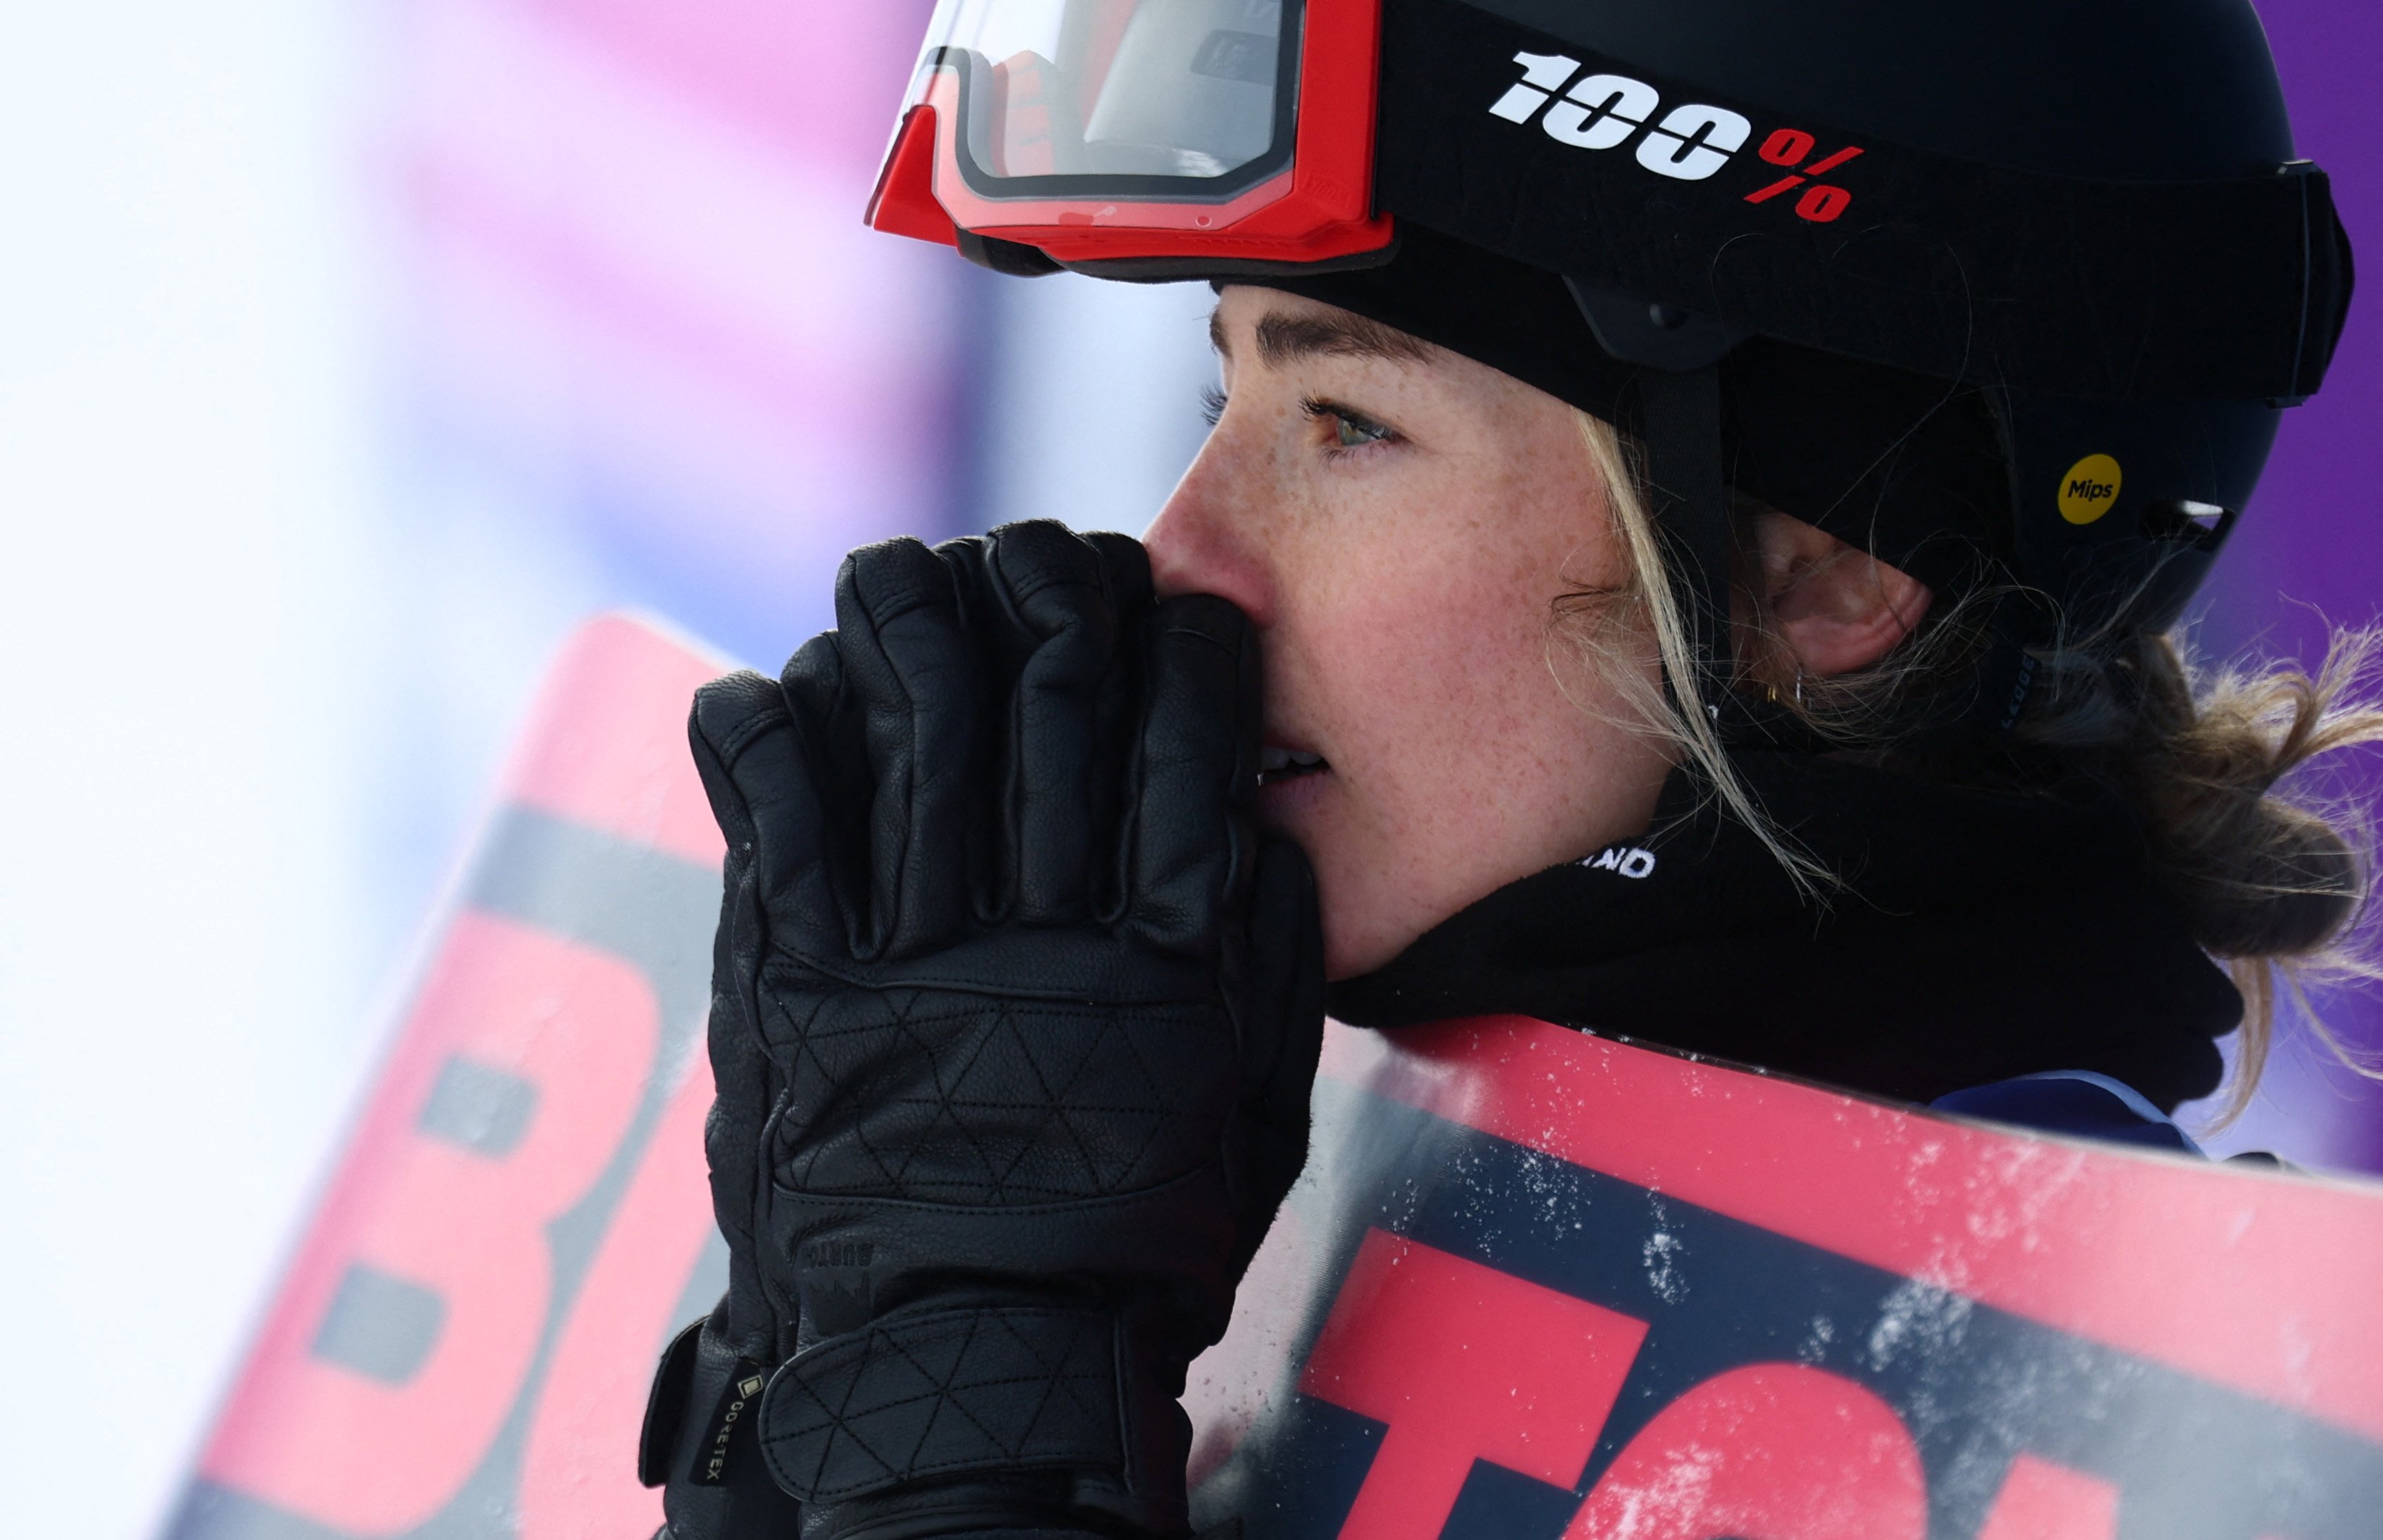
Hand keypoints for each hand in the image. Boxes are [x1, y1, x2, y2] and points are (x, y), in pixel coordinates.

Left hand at [641, 522, 1323, 1538]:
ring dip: (897, 615)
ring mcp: (910, 944)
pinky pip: (770, 805)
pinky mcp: (797, 979)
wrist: (973, 1371)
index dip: (1176, 639)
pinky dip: (763, 725)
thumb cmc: (1127, 1248)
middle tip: (1028, 557)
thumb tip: (1261, 827)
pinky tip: (777, 689)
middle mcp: (1040, 923)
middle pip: (1042, 689)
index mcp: (1161, 949)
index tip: (1166, 603)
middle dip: (1039, 587)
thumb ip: (1266, 963)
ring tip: (895, 578)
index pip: (1182, 732)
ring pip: (905, 711)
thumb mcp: (1254, 1109)